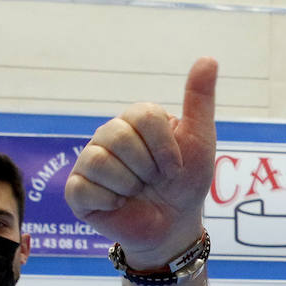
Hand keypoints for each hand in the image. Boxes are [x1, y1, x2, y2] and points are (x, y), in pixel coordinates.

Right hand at [65, 57, 217, 267]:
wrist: (173, 226)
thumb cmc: (185, 183)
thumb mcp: (199, 141)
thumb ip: (199, 100)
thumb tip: (208, 59)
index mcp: (134, 120)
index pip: (143, 116)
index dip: (165, 148)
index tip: (174, 166)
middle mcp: (108, 135)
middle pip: (119, 136)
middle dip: (147, 168)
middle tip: (154, 181)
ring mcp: (89, 161)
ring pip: (101, 161)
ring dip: (129, 186)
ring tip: (136, 192)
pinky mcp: (77, 190)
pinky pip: (86, 188)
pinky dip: (110, 202)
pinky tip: (118, 205)